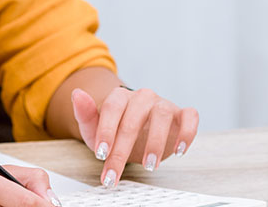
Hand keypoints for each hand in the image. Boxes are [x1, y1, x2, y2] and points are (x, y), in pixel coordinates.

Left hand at [70, 87, 198, 187]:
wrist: (136, 134)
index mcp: (121, 96)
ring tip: (149, 165)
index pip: (112, 108)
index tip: (101, 154)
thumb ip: (85, 113)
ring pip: (162, 114)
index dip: (106, 131)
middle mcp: (143, 97)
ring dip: (156, 142)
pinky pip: (190, 117)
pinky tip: (179, 150)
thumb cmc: (115, 131)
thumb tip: (77, 93)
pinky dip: (187, 132)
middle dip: (123, 149)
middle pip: (134, 118)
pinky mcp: (182, 114)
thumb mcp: (94, 128)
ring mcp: (164, 104)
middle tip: (115, 173)